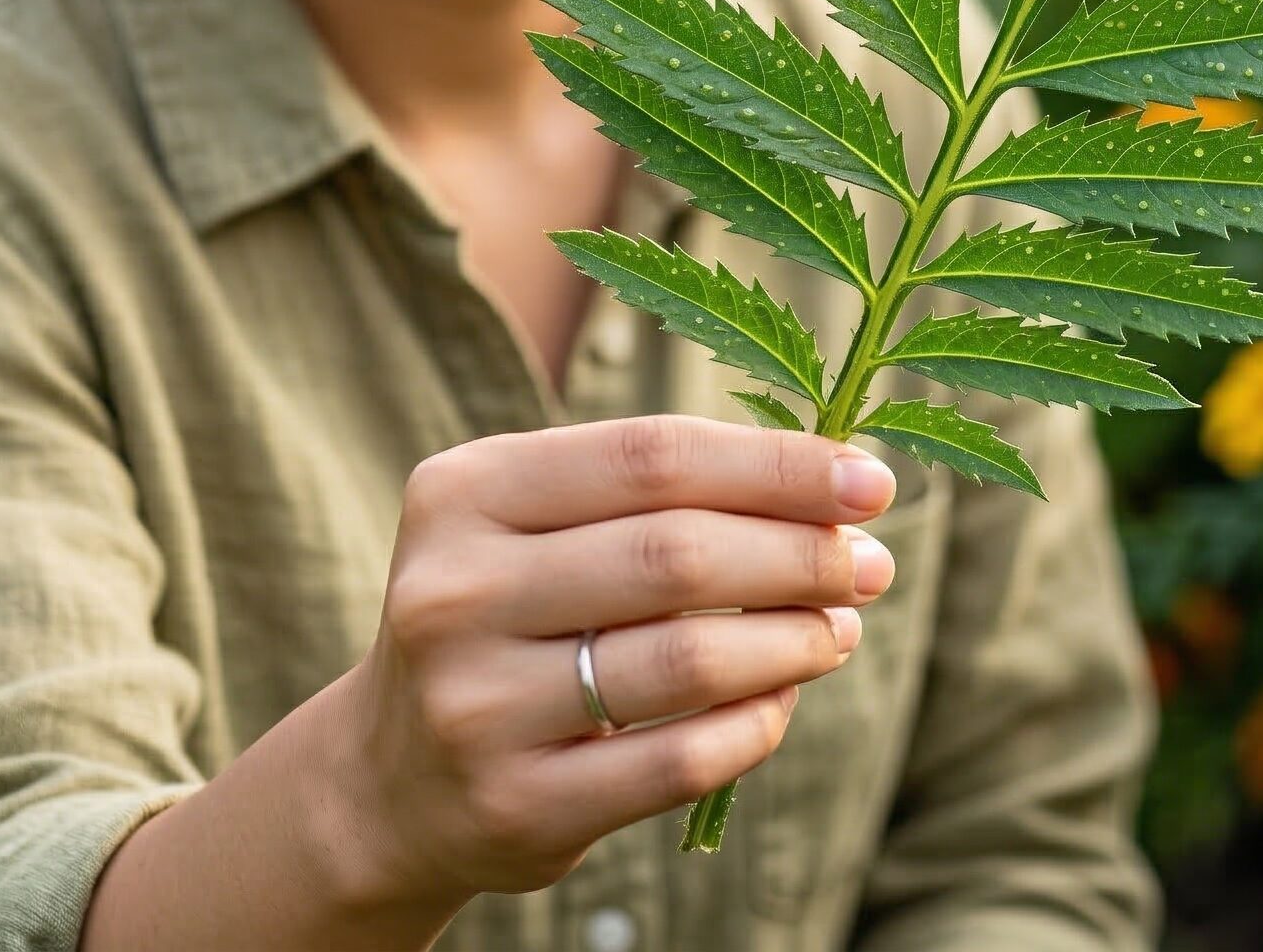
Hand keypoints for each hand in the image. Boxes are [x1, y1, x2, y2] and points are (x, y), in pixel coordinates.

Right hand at [328, 412, 899, 910]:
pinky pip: (677, 760)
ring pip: (687, 659)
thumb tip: (834, 477)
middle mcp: (455, 592)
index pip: (652, 455)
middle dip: (801, 552)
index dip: (776, 464)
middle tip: (872, 560)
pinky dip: (756, 724)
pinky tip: (783, 696)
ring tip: (839, 626)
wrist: (389, 778)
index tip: (866, 479)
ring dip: (794, 638)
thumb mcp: (537, 522)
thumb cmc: (508, 610)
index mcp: (465, 491)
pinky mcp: (515, 807)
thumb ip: (657, 488)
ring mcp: (476, 707)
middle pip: (677, 553)